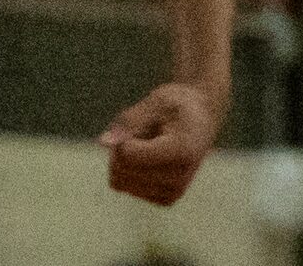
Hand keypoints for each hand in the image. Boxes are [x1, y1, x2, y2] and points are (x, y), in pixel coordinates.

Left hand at [100, 82, 218, 205]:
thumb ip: (128, 121)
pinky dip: (127, 169)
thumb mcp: (155, 102)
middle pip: (121, 169)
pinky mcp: (164, 200)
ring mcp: (171, 194)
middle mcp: (178, 180)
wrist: (200, 120)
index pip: (128, 154)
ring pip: (118, 181)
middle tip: (142, 131)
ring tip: (146, 143)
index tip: (137, 123)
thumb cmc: (175, 106)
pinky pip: (123, 187)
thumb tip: (102, 143)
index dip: (122, 136)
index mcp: (180, 152)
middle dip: (120, 146)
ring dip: (122, 158)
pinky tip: (146, 157)